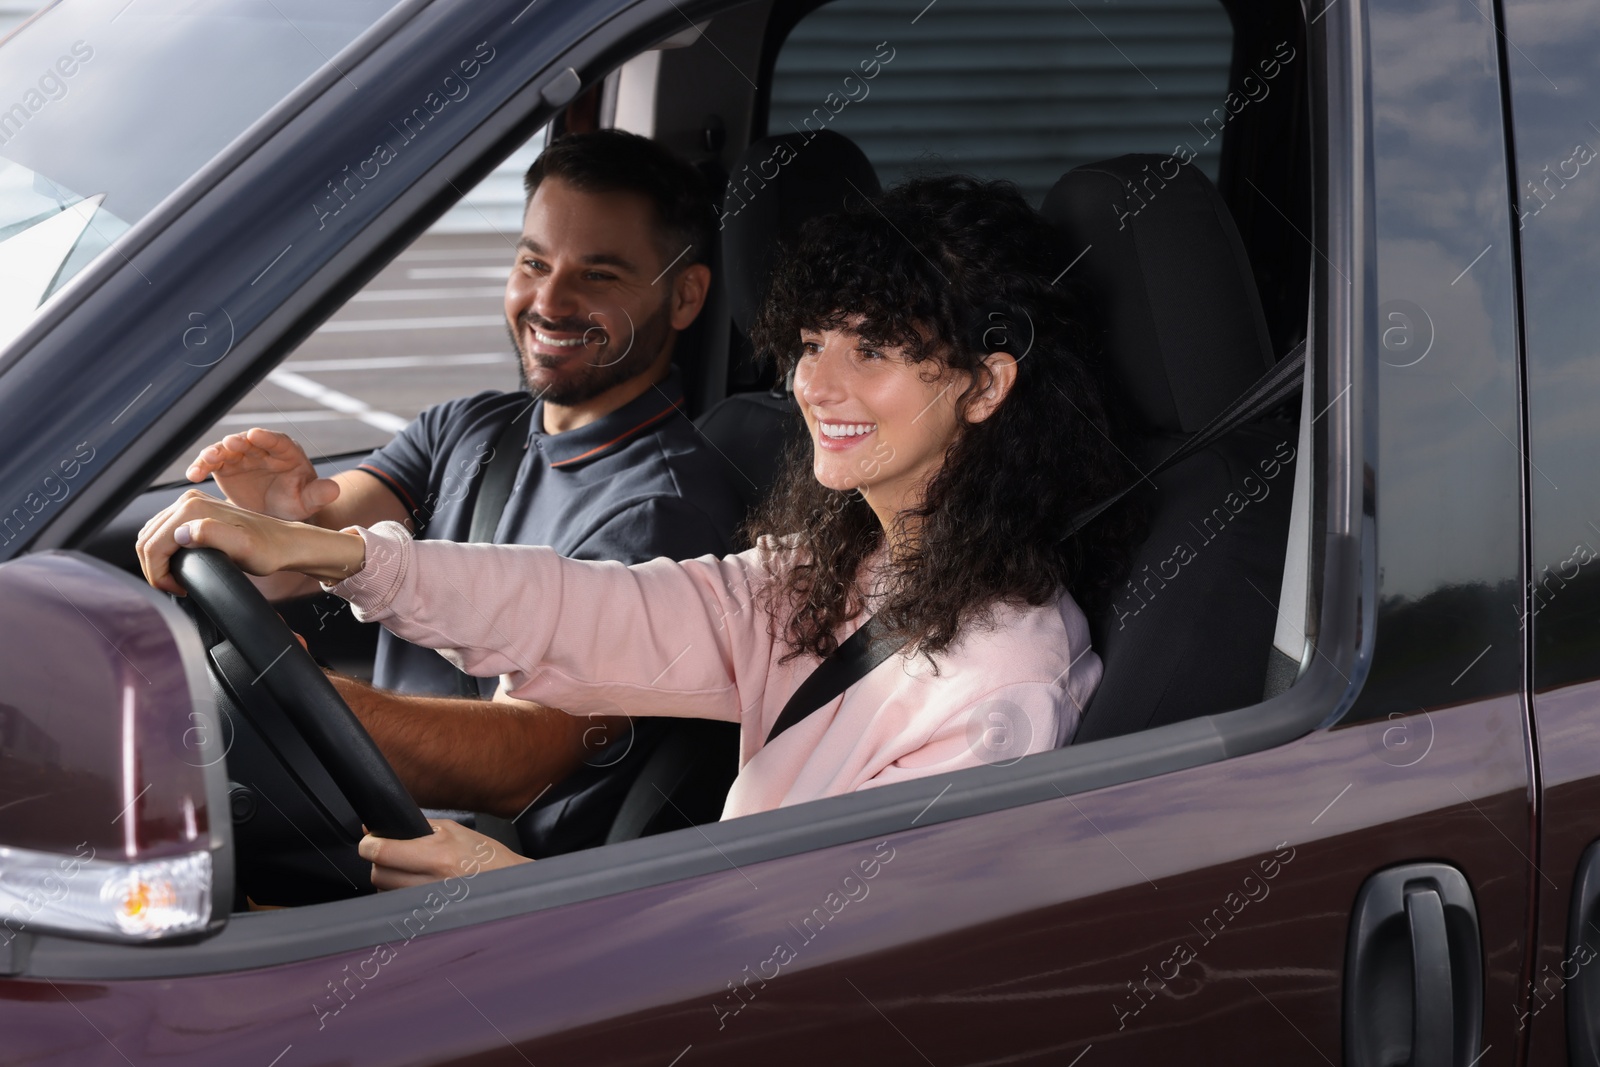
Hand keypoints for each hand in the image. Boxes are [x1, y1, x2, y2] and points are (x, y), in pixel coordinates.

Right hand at [136, 488, 364, 594]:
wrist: (284, 543)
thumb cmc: (267, 549)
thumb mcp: (243, 547)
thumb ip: (212, 535)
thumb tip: (181, 533)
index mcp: (192, 508)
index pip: (152, 545)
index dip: (158, 573)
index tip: (178, 589)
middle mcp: (187, 501)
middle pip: (147, 540)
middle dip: (154, 569)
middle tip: (177, 588)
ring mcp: (190, 504)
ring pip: (152, 537)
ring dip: (157, 562)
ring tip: (179, 580)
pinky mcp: (193, 512)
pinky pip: (164, 533)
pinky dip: (164, 553)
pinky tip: (180, 566)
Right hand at [186, 427, 340, 521]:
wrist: (278, 515)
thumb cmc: (297, 503)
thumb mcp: (308, 501)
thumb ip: (319, 494)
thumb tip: (335, 489)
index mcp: (286, 452)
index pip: (277, 441)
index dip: (267, 438)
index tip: (256, 434)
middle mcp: (262, 449)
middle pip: (248, 441)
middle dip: (238, 442)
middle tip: (229, 444)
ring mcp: (242, 457)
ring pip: (226, 449)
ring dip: (215, 452)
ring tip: (207, 460)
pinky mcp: (225, 467)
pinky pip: (211, 464)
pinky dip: (201, 467)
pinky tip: (193, 475)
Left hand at [358, 819, 530, 889]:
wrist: (510, 884)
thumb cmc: (487, 857)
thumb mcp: (456, 830)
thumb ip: (420, 827)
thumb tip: (388, 824)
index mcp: (438, 856)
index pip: (384, 853)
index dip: (369, 845)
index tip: (369, 842)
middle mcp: (432, 882)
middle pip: (379, 874)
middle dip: (379, 862)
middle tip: (388, 854)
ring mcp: (430, 903)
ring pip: (386, 892)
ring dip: (389, 880)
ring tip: (407, 870)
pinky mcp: (429, 916)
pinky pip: (398, 906)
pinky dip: (399, 895)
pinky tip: (413, 886)